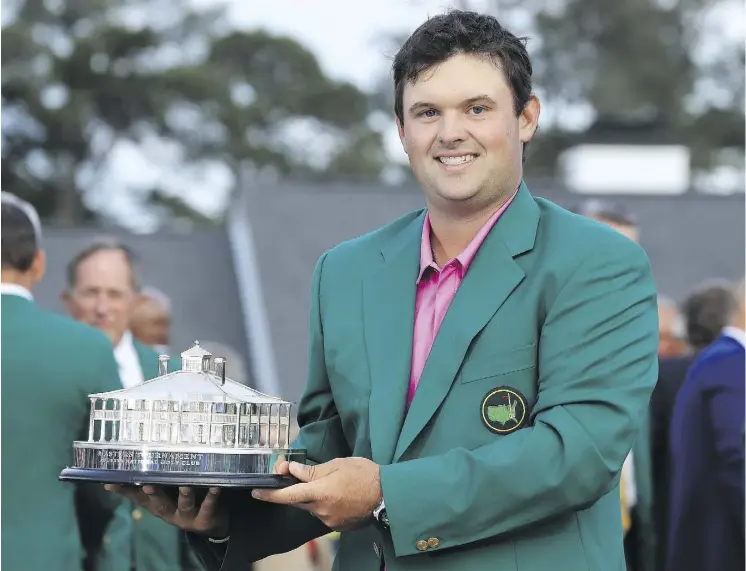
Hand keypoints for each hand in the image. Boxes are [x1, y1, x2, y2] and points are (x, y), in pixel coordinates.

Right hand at [104, 484, 228, 537]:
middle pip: (159, 504)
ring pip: (184, 505)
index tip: (112, 483)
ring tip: (185, 484)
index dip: (125, 491)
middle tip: (147, 484)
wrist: (212, 524)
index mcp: (158, 506)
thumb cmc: (185, 501)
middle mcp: (170, 513)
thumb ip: (153, 483)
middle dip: (153, 494)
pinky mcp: (205, 518)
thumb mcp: (167, 495)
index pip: (139, 498)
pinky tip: (215, 487)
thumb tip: (130, 466)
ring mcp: (187, 517)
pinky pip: (208, 507)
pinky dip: (211, 497)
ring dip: (184, 494)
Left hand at [251, 458, 381, 530]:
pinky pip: (323, 513)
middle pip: (298, 501)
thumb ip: (312, 471)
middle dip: (294, 490)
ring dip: (313, 496)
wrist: (388, 496)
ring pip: (311, 507)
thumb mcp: (337, 465)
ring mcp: (328, 520)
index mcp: (319, 492)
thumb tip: (292, 470)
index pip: (287, 495)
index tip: (256, 492)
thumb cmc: (364, 475)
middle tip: (297, 476)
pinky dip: (325, 504)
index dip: (269, 494)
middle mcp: (320, 510)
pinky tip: (339, 495)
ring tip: (332, 483)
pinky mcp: (337, 526)